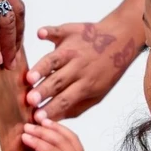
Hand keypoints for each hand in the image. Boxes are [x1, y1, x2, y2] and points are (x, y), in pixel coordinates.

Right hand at [22, 120, 106, 150]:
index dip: (37, 142)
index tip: (24, 136)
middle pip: (60, 140)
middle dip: (43, 131)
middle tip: (27, 126)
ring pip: (69, 139)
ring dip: (55, 128)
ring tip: (43, 120)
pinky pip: (74, 143)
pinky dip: (64, 133)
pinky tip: (58, 132)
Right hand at [26, 15, 141, 121]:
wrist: (121, 39)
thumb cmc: (106, 69)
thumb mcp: (98, 93)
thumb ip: (75, 107)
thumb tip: (52, 119)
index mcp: (86, 84)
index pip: (65, 99)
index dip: (51, 108)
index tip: (37, 116)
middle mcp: (78, 67)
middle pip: (57, 81)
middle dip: (43, 91)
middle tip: (30, 99)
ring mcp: (72, 49)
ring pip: (54, 60)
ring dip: (41, 68)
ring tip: (29, 77)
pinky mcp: (69, 32)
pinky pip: (57, 31)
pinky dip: (48, 32)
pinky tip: (40, 34)